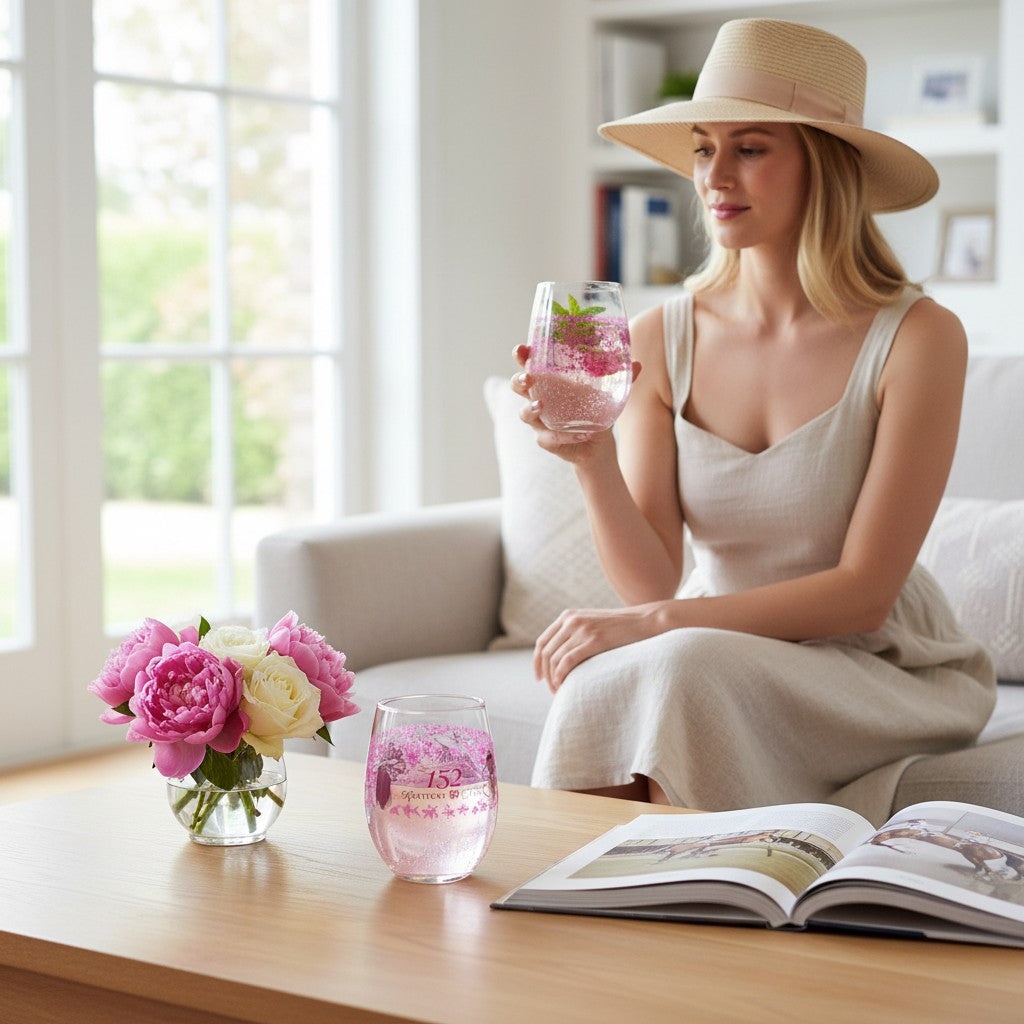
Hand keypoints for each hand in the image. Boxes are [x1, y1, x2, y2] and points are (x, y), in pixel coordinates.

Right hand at [510, 344, 640, 460]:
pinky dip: (564, 436)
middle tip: (528, 378)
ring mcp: (540, 420)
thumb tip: (637, 364)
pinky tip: (582, 432)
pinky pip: (549, 437)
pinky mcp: (546, 440)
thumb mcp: (608, 392)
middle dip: (519, 380)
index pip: (529, 363)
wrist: (598, 442)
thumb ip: (621, 378)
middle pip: (517, 386)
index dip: (522, 356)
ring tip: (542, 405)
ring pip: (525, 414)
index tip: (522, 349)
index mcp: (550, 380)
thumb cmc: (595, 409)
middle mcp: (539, 398)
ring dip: (531, 409)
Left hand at [533, 603, 664, 692]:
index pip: (542, 642)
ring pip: (555, 659)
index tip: (539, 678)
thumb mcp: (592, 625)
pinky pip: (567, 661)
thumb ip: (575, 634)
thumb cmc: (620, 629)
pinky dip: (561, 675)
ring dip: (554, 678)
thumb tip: (560, 659)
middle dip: (545, 674)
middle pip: (546, 652)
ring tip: (560, 691)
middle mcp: (571, 620)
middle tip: (552, 689)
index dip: (537, 662)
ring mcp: (581, 629)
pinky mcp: (593, 640)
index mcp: (568, 616)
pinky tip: (564, 685)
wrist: (644, 621)